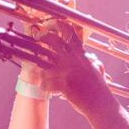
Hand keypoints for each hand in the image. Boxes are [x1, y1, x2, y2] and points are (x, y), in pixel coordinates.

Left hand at [19, 0, 115, 116]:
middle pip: (53, 41)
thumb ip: (90, 60)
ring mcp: (69, 73)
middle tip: (35, 38)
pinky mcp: (64, 86)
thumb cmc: (99, 88)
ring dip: (35, 61)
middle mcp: (74, 61)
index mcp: (81, 55)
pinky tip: (37, 84)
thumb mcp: (97, 69)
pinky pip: (46, 82)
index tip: (47, 24)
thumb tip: (88, 56)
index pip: (69, 33)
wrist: (101, 104)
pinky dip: (40, 83)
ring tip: (27, 60)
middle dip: (41, 37)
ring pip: (44, 61)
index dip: (56, 25)